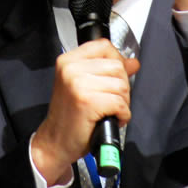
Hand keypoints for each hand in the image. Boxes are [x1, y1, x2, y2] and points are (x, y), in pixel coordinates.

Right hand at [31, 39, 139, 185]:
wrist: (55, 142)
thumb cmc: (68, 116)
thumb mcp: (84, 85)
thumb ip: (108, 70)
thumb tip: (132, 62)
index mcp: (68, 60)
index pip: (104, 45)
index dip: (117, 59)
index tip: (115, 75)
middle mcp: (71, 69)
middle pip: (116, 66)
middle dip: (122, 86)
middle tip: (112, 100)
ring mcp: (78, 84)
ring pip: (121, 85)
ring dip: (123, 102)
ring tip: (110, 110)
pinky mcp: (88, 101)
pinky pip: (120, 102)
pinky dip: (123, 114)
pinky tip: (112, 118)